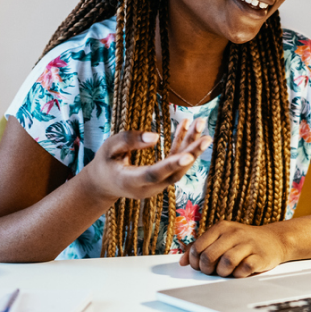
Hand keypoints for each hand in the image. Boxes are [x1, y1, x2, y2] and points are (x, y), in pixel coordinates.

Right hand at [82, 118, 210, 203]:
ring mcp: (157, 185)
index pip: (154, 174)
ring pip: (179, 167)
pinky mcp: (162, 178)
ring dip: (191, 146)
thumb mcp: (108, 148)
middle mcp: (147, 187)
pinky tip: (188, 125)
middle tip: (206, 137)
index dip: (172, 164)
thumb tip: (156, 136)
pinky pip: (175, 161)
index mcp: (130, 181)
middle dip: (191, 154)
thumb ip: (128, 141)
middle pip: (174, 172)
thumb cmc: (104, 163)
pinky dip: (182, 144)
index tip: (189, 155)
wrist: (103, 184)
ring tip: (201, 124)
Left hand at [179, 220, 288, 277]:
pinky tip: (240, 272)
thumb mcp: (222, 238)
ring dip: (222, 273)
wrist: (274, 240)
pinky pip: (244, 269)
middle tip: (212, 271)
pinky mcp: (260, 256)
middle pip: (209, 256)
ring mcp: (248, 244)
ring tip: (226, 272)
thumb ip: (201, 247)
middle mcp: (234, 233)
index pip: (198, 247)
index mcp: (222, 227)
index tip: (201, 266)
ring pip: (226, 262)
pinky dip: (239, 275)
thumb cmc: (243, 241)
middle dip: (207, 269)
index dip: (196, 262)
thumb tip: (183, 262)